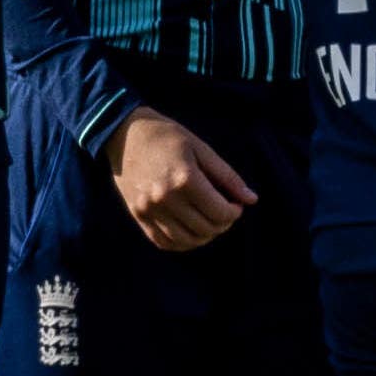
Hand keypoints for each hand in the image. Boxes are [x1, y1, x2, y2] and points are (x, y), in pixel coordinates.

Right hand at [104, 105, 258, 251]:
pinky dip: (181, 242)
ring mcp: (149, 209)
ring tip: (209, 222)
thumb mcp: (201, 149)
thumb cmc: (167, 136)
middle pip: (205, 229)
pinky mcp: (137, 215)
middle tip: (224, 213)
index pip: (219, 212)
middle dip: (222, 224)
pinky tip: (190, 231)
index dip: (234, 212)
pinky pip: (164, 242)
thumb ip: (227, 176)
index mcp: (185, 179)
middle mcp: (166, 198)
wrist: (124, 133)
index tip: (236, 205)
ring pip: (186, 240)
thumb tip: (251, 199)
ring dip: (204, 236)